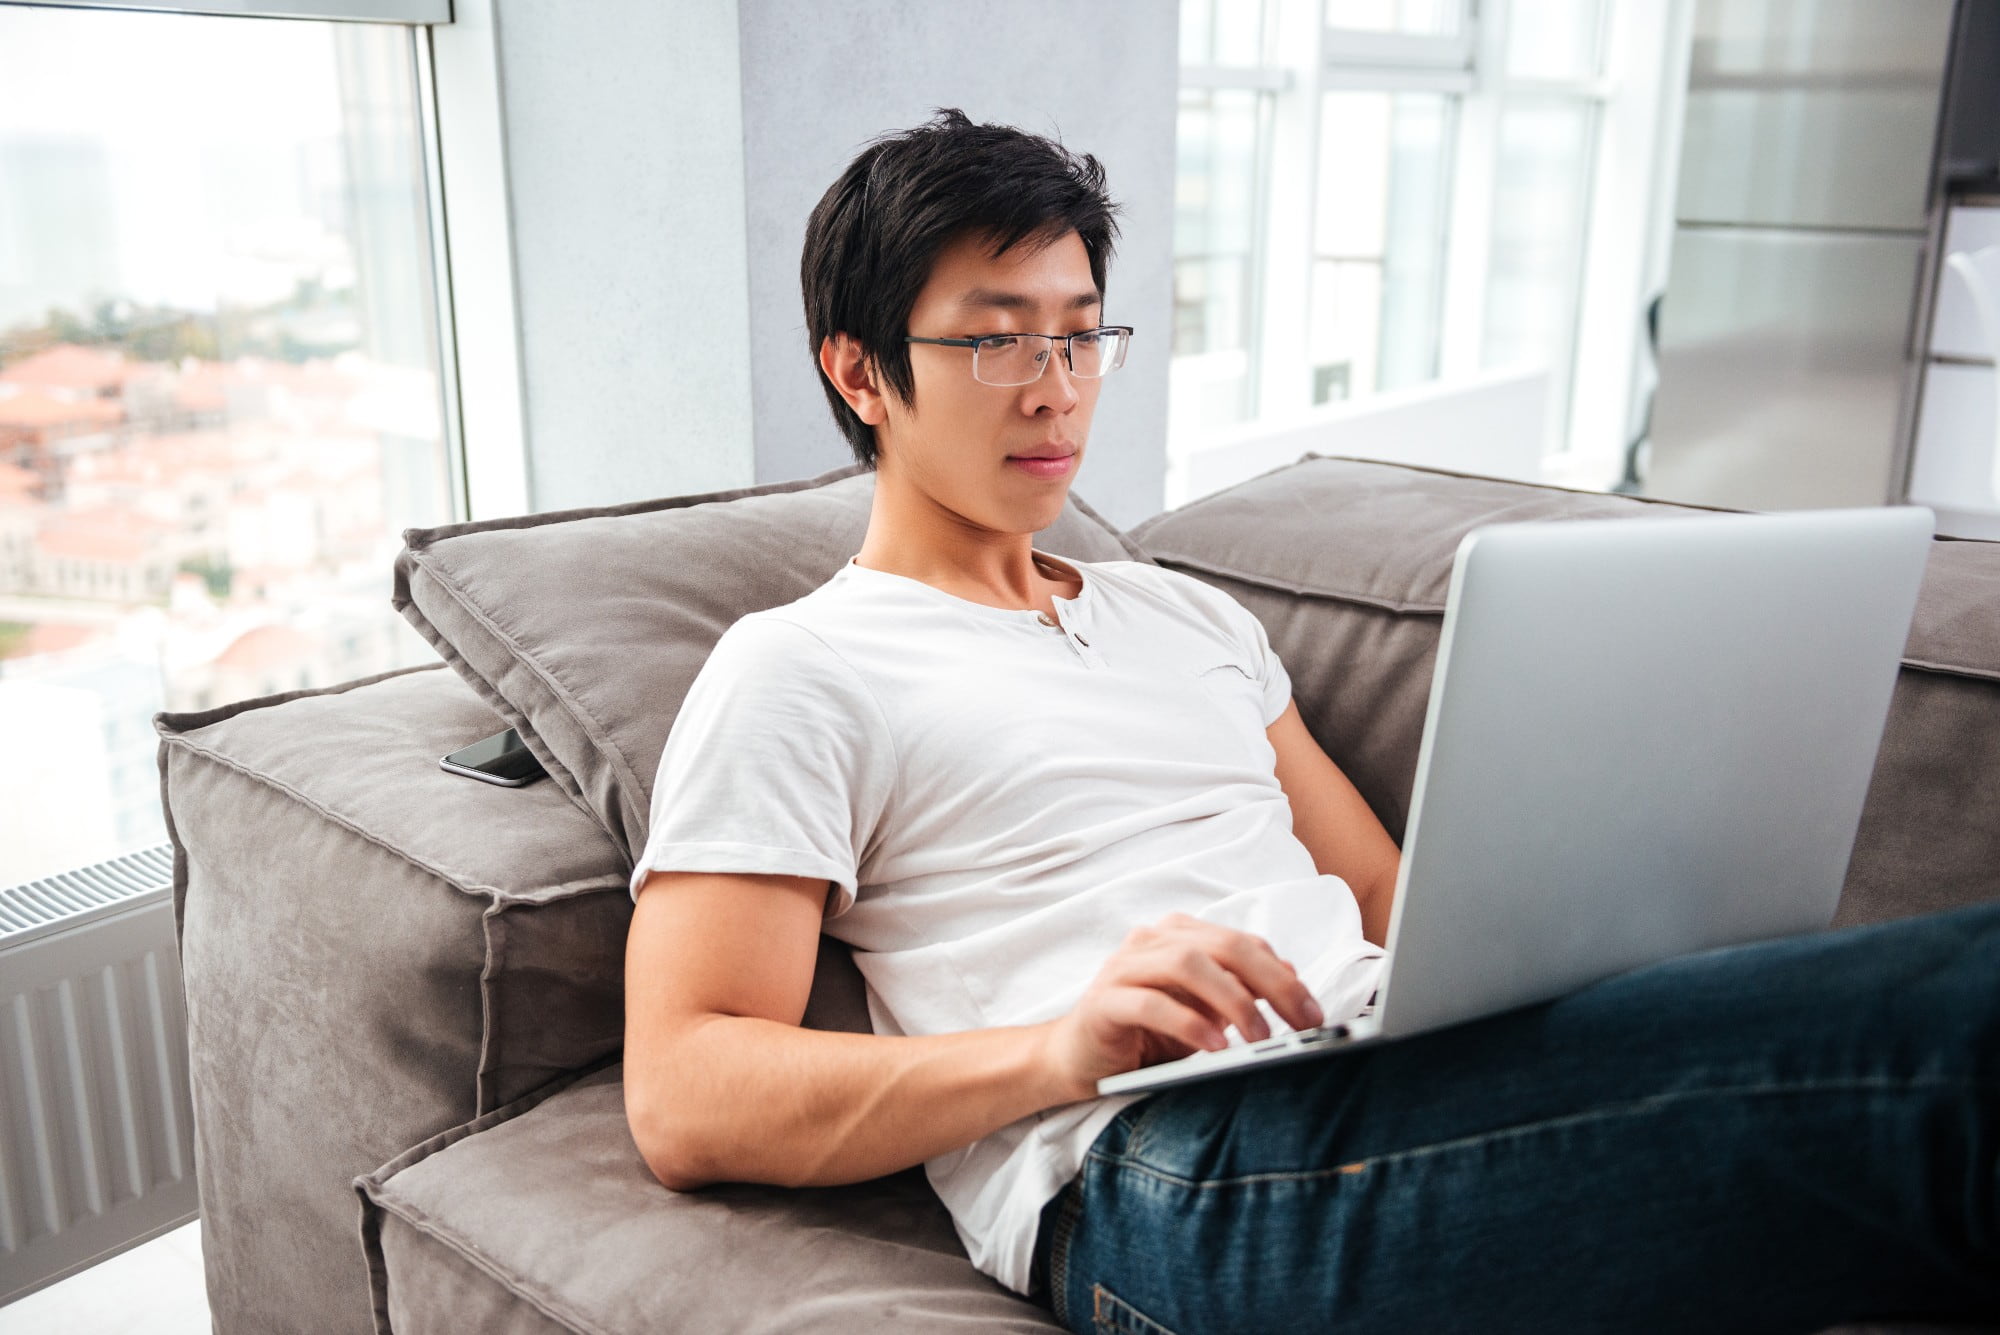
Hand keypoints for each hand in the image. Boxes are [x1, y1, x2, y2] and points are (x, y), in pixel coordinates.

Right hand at [1040, 913, 1324, 1101]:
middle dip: (1271, 984)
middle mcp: (1152, 941)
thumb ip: (1240, 991)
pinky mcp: (1102, 1002)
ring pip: (1187, 965)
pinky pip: (1149, 1003)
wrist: (1077, 1058)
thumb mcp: (1204, 1014)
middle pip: (1223, 946)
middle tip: (1301, 1024)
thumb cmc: (1145, 1034)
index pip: (1243, 943)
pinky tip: (1213, 1046)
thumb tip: (1291, 975)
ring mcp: (1123, 968)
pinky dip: (1187, 1023)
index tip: (1314, 1012)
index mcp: (1180, 936)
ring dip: (1233, 1001)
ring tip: (1260, 1037)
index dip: (1283, 975)